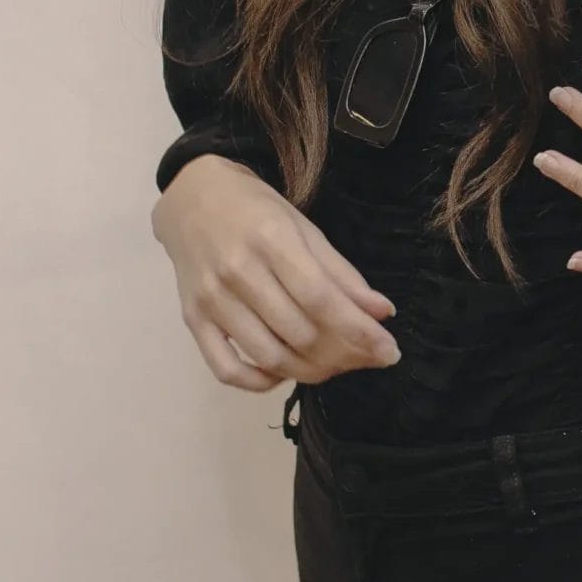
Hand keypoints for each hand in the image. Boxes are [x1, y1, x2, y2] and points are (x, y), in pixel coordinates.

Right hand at [151, 154, 399, 390]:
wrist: (192, 199)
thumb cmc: (256, 211)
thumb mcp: (304, 229)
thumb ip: (342, 273)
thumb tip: (382, 313)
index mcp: (272, 240)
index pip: (322, 299)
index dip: (360, 331)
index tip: (389, 351)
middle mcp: (238, 271)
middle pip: (299, 333)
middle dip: (342, 354)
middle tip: (364, 356)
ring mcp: (212, 299)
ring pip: (269, 356)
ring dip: (308, 370)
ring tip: (331, 364)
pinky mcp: (193, 320)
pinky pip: (226, 369)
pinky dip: (259, 382)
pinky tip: (281, 372)